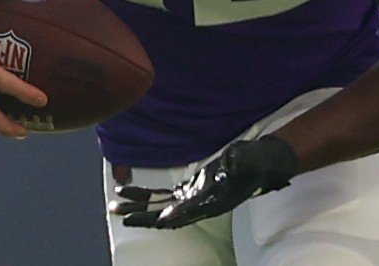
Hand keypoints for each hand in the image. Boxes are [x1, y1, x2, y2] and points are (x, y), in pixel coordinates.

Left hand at [109, 136, 297, 228]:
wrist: (263, 162)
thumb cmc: (257, 160)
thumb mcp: (251, 157)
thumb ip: (239, 161)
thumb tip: (229, 162)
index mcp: (216, 200)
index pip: (193, 211)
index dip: (176, 216)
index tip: (159, 220)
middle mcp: (202, 204)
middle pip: (169, 215)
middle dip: (146, 216)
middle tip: (123, 216)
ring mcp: (194, 198)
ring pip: (161, 207)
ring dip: (139, 208)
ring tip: (115, 207)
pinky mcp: (190, 190)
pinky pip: (163, 196)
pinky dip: (145, 196)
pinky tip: (127, 192)